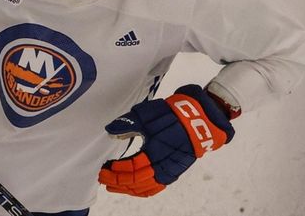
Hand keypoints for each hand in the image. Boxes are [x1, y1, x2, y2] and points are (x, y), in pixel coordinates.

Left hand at [98, 85, 234, 196]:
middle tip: (103, 177)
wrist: (201, 119)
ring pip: (145, 187)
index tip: (103, 167)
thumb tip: (110, 131)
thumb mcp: (147, 114)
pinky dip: (142, 190)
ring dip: (127, 188)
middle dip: (117, 181)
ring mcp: (170, 171)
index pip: (130, 168)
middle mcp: (163, 166)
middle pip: (135, 181)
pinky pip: (156, 187)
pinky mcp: (174, 171)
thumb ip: (128, 124)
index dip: (114, 170)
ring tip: (113, 184)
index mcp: (155, 151)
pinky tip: (133, 188)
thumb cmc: (173, 114)